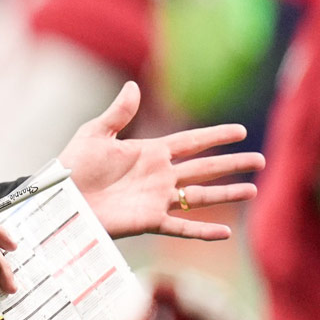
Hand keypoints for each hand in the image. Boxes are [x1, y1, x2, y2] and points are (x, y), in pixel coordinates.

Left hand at [58, 81, 263, 239]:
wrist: (59, 198)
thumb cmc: (72, 166)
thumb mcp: (95, 133)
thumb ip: (119, 113)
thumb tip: (133, 86)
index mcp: (149, 153)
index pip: (191, 142)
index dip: (215, 136)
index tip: (240, 131)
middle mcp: (159, 176)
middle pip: (205, 168)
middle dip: (232, 163)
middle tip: (261, 159)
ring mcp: (157, 200)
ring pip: (201, 196)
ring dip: (227, 193)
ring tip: (253, 190)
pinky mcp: (149, 221)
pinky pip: (182, 226)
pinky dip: (203, 230)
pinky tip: (226, 233)